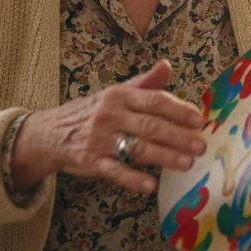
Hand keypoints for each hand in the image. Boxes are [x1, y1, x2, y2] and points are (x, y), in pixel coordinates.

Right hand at [10, 59, 205, 193]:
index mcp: (120, 95)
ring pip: (137, 148)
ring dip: (164, 157)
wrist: (49, 133)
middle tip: (201, 145)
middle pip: (149, 125)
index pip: (154, 100)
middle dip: (178, 136)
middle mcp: (110, 115)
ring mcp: (100, 139)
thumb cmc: (91, 112)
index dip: (178, 110)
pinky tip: (151, 185)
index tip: (199, 120)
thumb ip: (144, 83)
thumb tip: (168, 65)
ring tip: (188, 163)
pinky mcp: (91, 162)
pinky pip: (115, 171)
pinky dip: (133, 179)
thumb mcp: (115, 93)